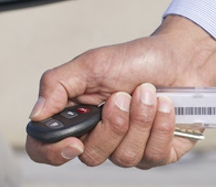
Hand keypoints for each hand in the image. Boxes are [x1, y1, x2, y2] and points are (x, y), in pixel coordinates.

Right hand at [26, 15, 215, 168]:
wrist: (178, 58)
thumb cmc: (132, 60)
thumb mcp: (89, 65)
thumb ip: (56, 86)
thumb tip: (36, 115)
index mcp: (74, 118)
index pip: (45, 150)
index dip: (52, 153)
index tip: (74, 140)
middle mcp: (97, 138)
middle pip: (90, 156)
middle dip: (112, 124)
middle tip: (122, 96)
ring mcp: (127, 149)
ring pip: (124, 157)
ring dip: (140, 119)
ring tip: (148, 93)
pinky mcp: (158, 154)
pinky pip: (154, 155)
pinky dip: (161, 125)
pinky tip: (165, 106)